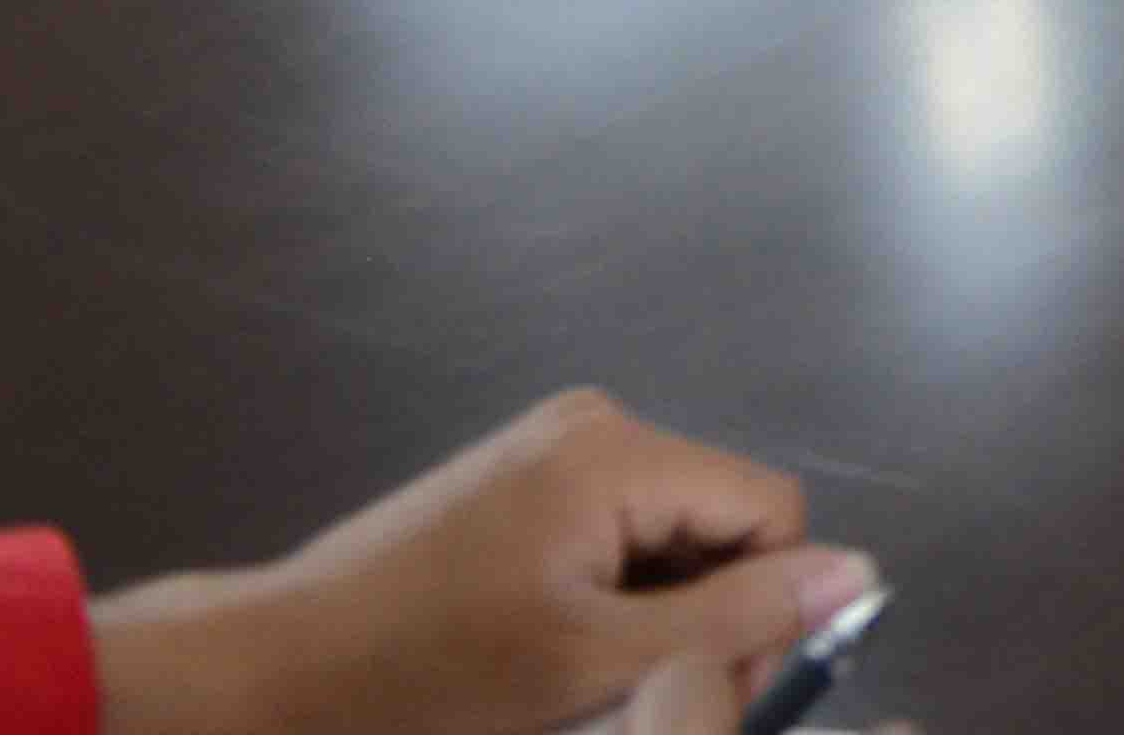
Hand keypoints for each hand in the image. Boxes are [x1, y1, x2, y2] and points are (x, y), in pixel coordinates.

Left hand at [89, 391, 863, 734]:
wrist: (265, 676)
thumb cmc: (421, 675)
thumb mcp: (590, 665)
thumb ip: (733, 619)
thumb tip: (858, 576)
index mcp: (617, 450)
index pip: (772, 512)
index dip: (762, 608)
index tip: (700, 690)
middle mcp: (594, 424)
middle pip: (721, 521)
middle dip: (700, 615)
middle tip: (628, 699)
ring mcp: (550, 450)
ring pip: (669, 539)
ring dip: (648, 618)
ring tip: (572, 682)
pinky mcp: (517, 483)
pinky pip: (614, 536)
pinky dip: (603, 602)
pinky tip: (545, 654)